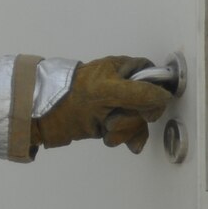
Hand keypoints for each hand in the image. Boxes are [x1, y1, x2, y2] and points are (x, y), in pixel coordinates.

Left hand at [31, 56, 173, 153]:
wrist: (42, 116)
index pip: (152, 77)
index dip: (153, 92)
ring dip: (125, 129)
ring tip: (106, 130)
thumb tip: (164, 98)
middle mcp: (122, 85)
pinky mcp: (108, 123)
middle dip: (134, 116)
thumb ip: (139, 93)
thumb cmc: (73, 97)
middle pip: (147, 103)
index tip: (146, 107)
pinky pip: (128, 132)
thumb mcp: (108, 91)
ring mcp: (116, 106)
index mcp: (122, 69)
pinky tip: (111, 140)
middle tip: (114, 119)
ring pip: (138, 120)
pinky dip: (122, 138)